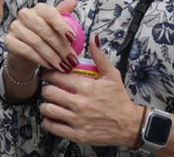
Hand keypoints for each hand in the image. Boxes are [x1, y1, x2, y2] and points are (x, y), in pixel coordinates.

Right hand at [4, 0, 78, 79]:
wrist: (26, 54)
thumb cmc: (44, 37)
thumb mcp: (55, 26)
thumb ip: (63, 14)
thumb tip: (73, 0)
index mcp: (39, 8)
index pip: (50, 13)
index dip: (62, 25)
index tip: (73, 38)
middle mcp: (25, 15)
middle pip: (45, 31)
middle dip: (61, 47)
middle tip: (71, 59)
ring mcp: (15, 27)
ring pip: (37, 42)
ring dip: (52, 56)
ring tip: (62, 65)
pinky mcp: (9, 41)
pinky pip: (27, 51)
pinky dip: (40, 60)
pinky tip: (49, 66)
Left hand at [40, 33, 143, 147]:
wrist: (129, 124)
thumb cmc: (119, 100)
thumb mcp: (112, 75)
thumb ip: (99, 56)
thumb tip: (94, 38)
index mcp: (86, 87)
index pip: (57, 77)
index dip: (48, 74)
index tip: (47, 74)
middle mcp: (79, 104)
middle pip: (48, 93)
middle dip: (46, 89)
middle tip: (48, 89)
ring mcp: (77, 120)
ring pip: (48, 110)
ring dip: (45, 106)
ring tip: (49, 103)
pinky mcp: (77, 134)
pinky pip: (53, 127)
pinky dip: (48, 122)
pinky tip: (51, 117)